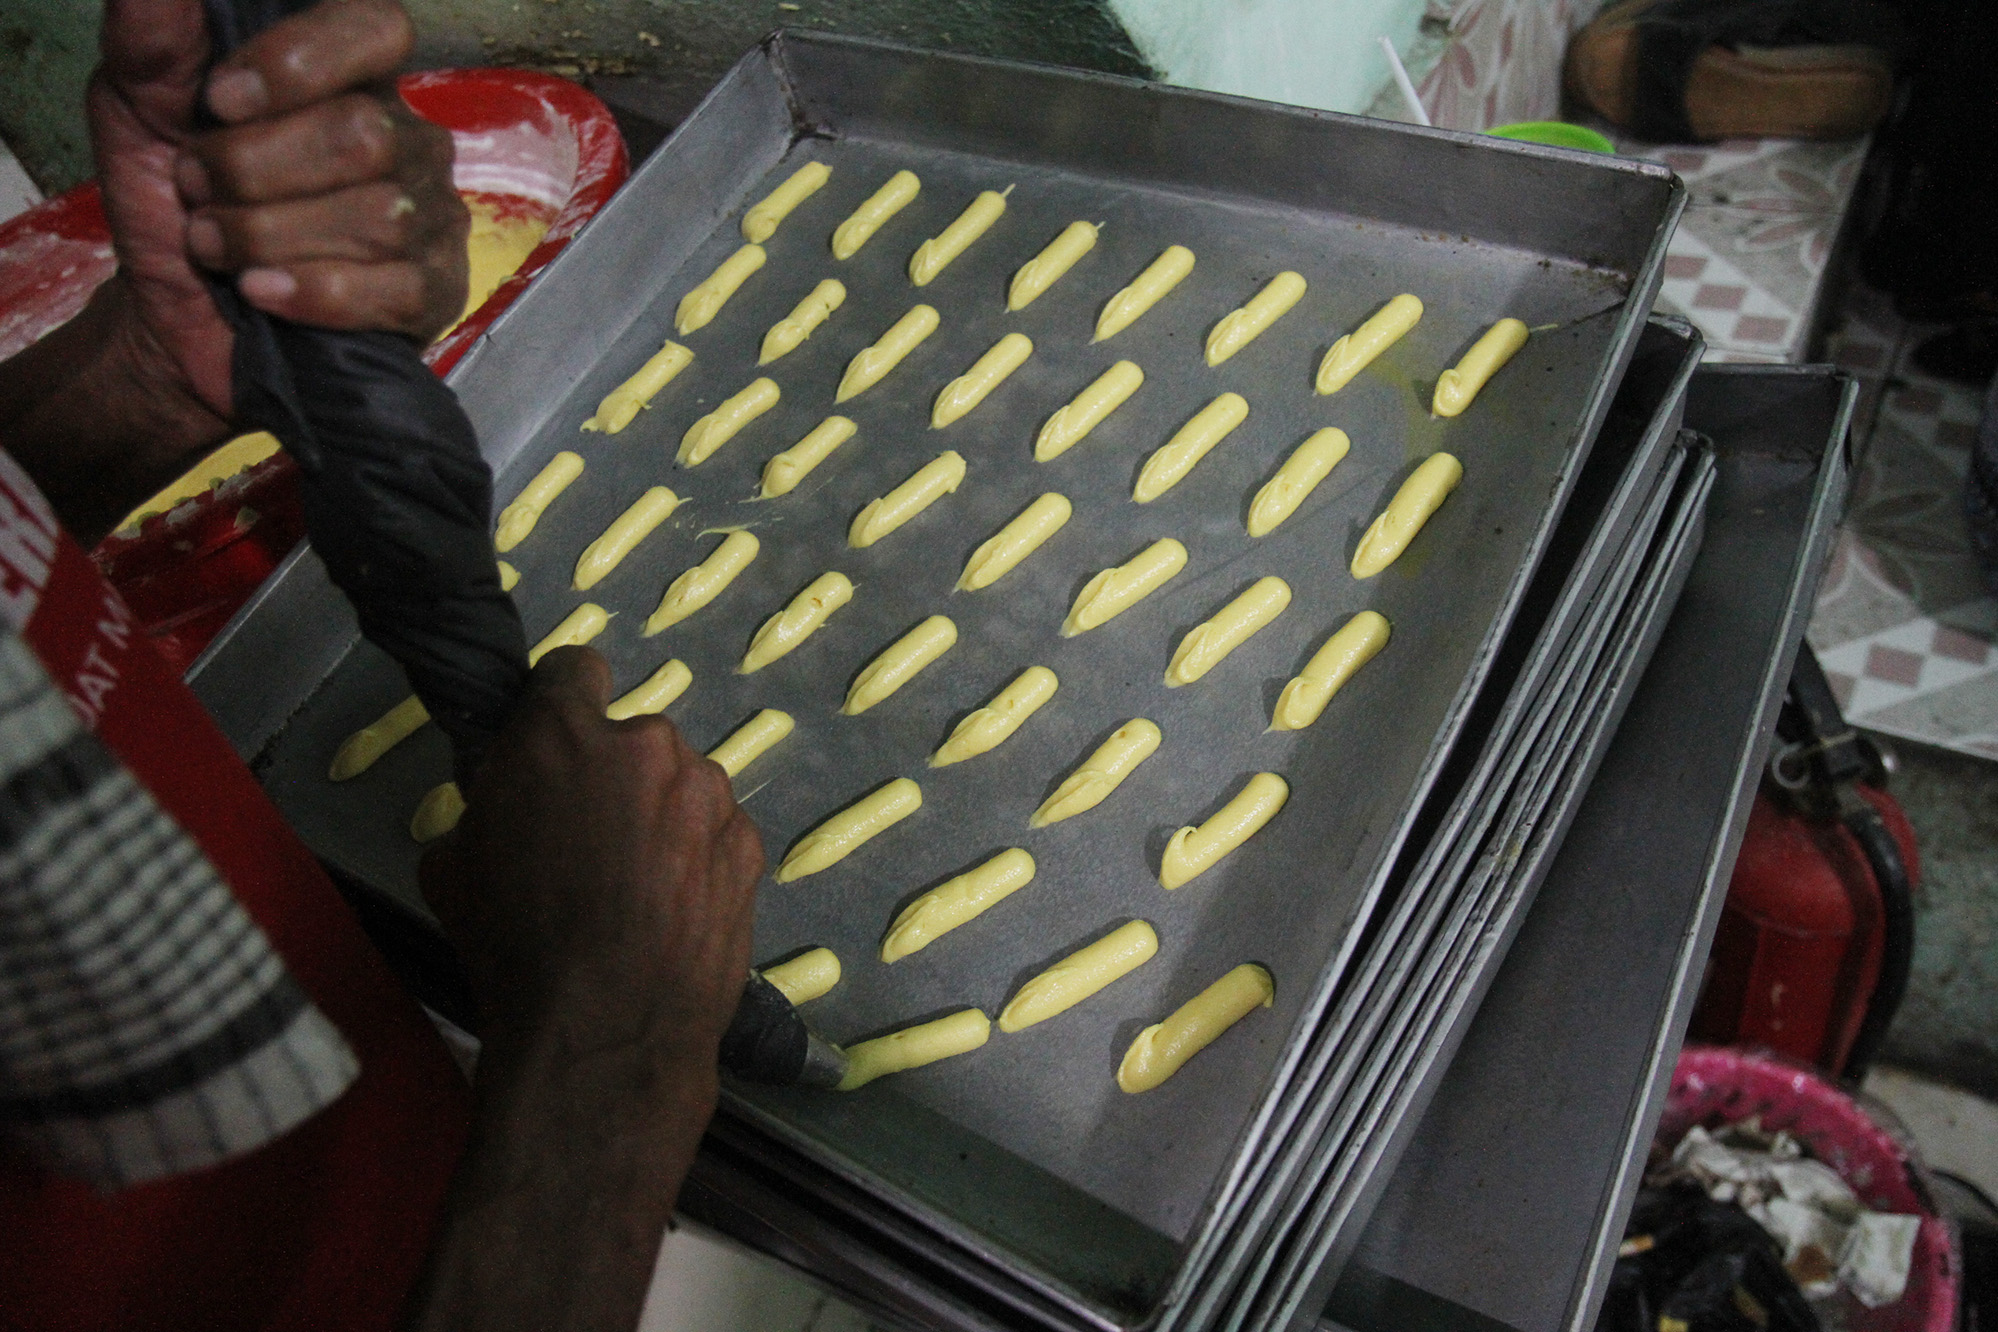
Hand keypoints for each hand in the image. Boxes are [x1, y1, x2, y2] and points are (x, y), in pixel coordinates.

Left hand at [90, 0, 467, 422]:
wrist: (172, 310)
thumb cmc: (171, 197)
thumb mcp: (140, 98)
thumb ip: (156, 32)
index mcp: (349, 76)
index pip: (377, 28)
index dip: (299, 63)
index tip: (220, 102)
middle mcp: (406, 137)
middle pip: (366, 134)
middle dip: (256, 170)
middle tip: (198, 191)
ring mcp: (430, 217)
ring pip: (378, 216)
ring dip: (268, 237)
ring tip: (216, 247)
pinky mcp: (434, 294)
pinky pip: (396, 291)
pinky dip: (313, 293)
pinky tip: (262, 292)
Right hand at [420, 648, 764, 1077]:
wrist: (607, 1028)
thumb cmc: (511, 945)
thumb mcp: (451, 862)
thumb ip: (491, 801)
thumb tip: (513, 797)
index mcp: (564, 734)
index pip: (573, 669)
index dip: (561, 702)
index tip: (556, 742)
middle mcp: (649, 745)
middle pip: (632, 739)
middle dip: (612, 775)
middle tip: (589, 841)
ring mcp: (710, 794)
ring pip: (680, 786)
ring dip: (661, 817)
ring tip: (637, 889)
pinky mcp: (751, 845)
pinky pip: (715, 832)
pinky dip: (697, 858)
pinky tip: (673, 912)